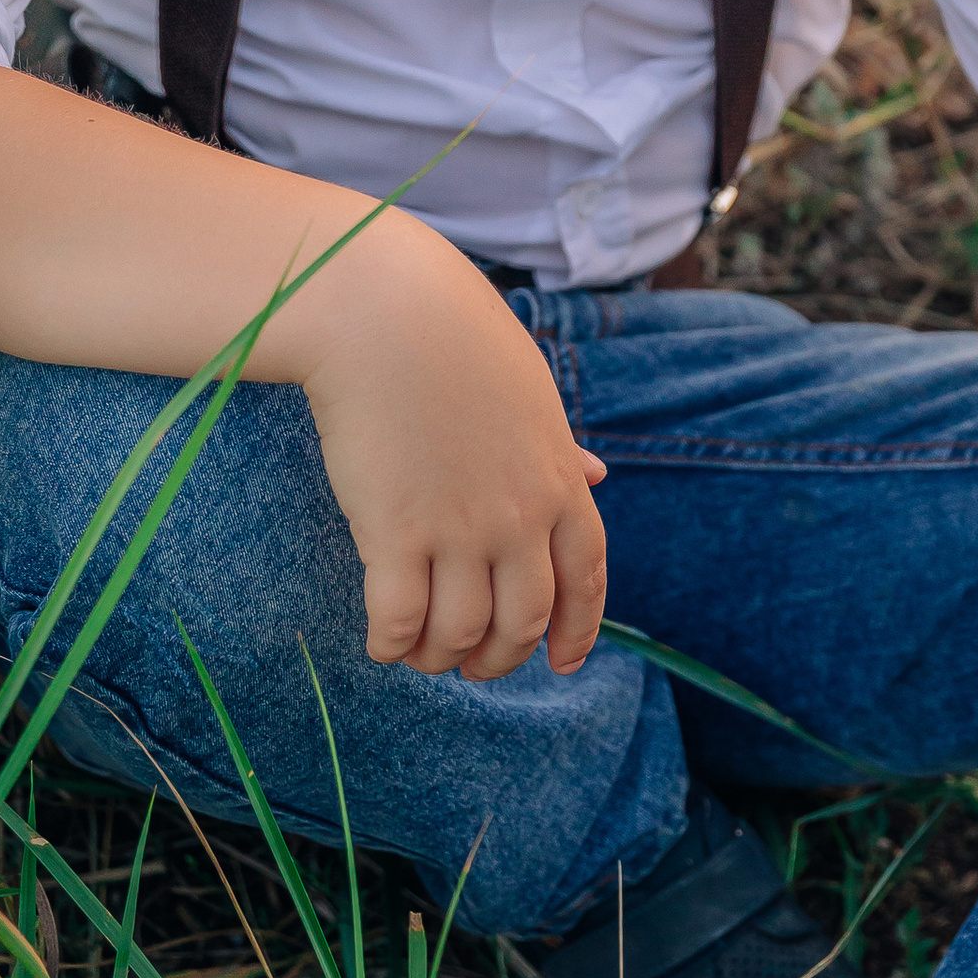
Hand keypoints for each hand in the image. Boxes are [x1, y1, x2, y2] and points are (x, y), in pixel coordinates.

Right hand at [293, 214, 607, 681]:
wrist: (388, 312)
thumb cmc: (455, 340)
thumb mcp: (530, 393)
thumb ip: (558, 449)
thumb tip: (596, 474)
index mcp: (559, 482)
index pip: (586, 579)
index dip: (579, 631)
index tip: (563, 663)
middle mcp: (520, 516)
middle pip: (524, 621)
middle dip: (501, 658)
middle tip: (472, 664)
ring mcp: (461, 529)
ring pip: (462, 633)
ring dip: (441, 657)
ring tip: (420, 652)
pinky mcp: (396, 532)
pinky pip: (400, 620)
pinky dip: (393, 645)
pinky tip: (381, 641)